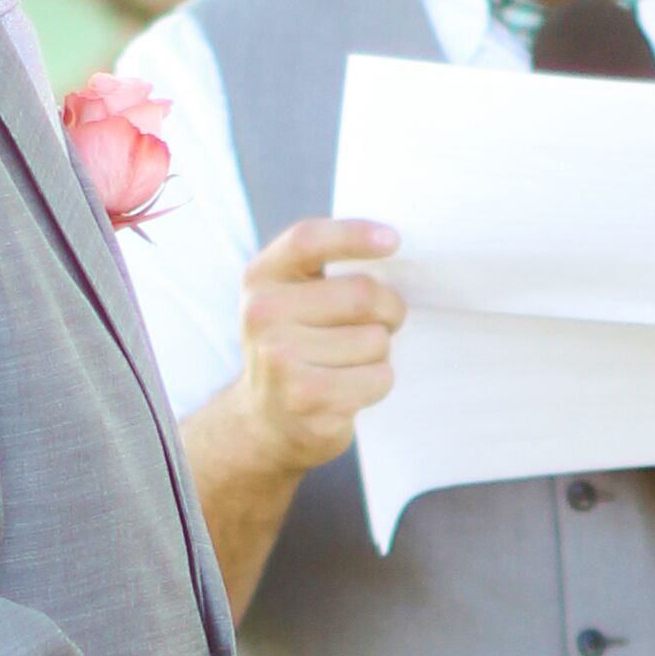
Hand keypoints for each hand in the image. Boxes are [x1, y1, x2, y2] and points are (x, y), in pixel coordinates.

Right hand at [236, 213, 404, 472]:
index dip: (354, 235)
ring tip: (350, 362)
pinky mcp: (308, 397)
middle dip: (389, 309)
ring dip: (379, 353)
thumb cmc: (295, 347)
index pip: (309, 240)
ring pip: (376, 340)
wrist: (265, 420)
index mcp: (261, 277)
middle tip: (385, 321)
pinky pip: (378, 377)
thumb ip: (325, 271)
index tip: (393, 241)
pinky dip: (377, 383)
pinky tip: (350, 388)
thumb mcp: (290, 298)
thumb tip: (392, 249)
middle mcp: (263, 314)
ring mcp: (281, 358)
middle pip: (362, 293)